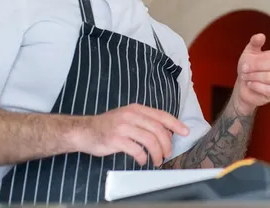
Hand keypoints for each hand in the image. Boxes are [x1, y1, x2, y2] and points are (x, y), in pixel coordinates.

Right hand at [69, 103, 189, 166]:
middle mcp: (131, 115)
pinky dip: (143, 157)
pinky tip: (142, 160)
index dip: (176, 124)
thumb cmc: (108, 126)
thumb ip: (145, 122)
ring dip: (157, 152)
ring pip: (150, 140)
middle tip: (167, 154)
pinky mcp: (116, 139)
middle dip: (167, 144)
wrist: (84, 130)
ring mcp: (123, 127)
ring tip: (157, 160)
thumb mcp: (128, 117)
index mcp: (137, 109)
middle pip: (158, 129)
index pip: (161, 115)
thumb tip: (167, 132)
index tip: (185, 132)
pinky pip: (136, 149)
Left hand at [233, 33, 269, 112]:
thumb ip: (255, 43)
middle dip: (257, 66)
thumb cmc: (248, 68)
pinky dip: (256, 86)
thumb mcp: (249, 53)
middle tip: (245, 68)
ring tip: (247, 76)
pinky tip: (251, 85)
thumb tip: (260, 36)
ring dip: (255, 76)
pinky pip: (268, 89)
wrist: (242, 86)